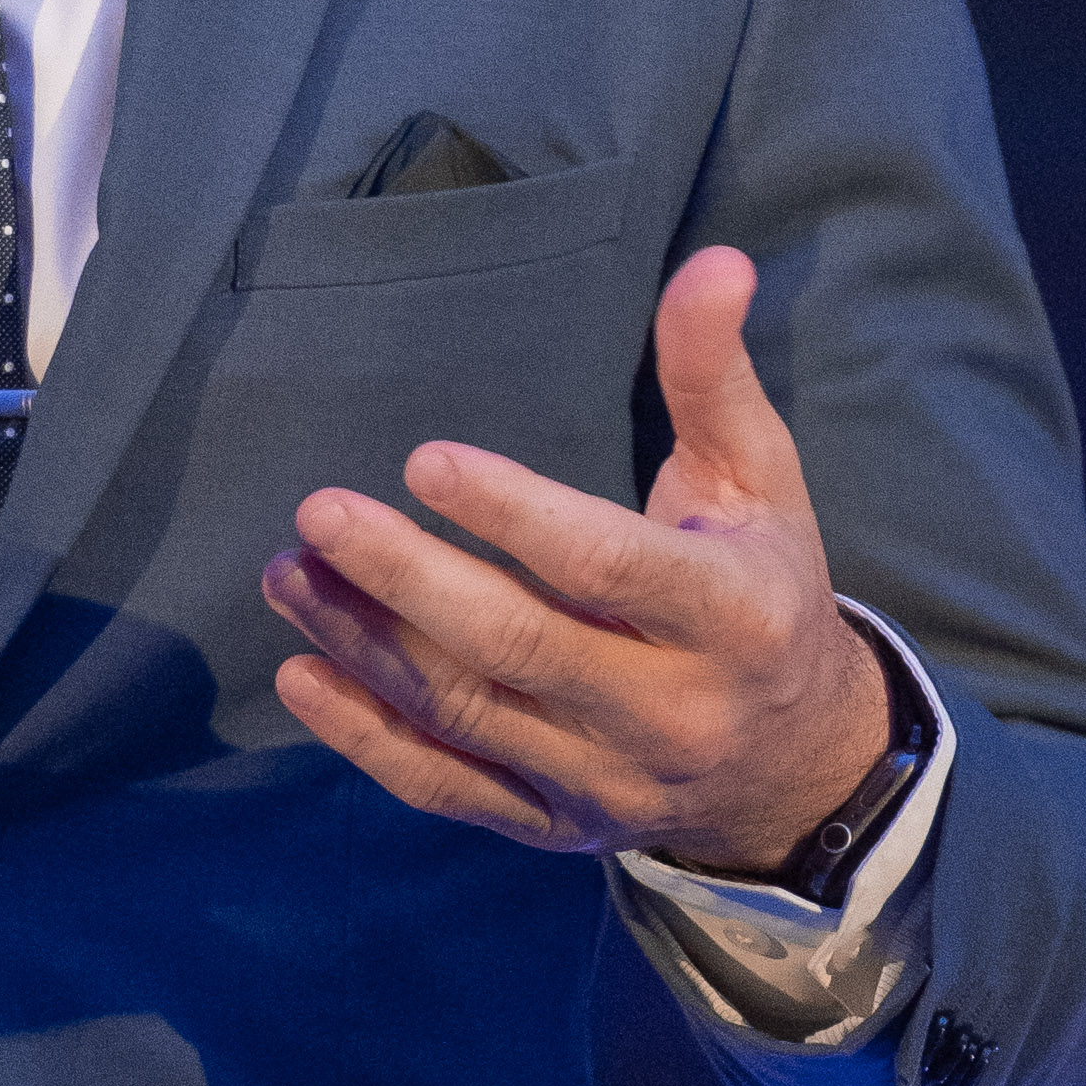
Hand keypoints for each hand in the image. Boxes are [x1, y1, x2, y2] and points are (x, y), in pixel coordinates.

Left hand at [259, 246, 888, 876]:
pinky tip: (302, 676)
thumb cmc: (765, 591)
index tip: (425, 458)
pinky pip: (448, 790)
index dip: (513, 514)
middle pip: (518, 646)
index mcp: (730, 616)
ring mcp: (606, 779)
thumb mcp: (762, 481)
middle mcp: (669, 710)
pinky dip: (368, 741)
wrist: (798, 768)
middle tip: (320, 514)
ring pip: (468, 714)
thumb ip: (715, 374)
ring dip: (364, 645)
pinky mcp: (555, 825)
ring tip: (287, 572)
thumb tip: (714, 260)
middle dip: (407, 578)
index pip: (607, 566)